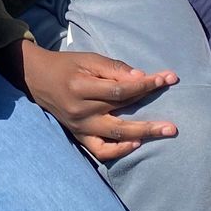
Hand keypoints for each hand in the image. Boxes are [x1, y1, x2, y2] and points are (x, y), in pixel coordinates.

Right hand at [17, 42, 177, 160]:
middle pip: (120, 117)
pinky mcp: (78, 136)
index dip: (145, 86)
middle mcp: (80, 111)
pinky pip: (100, 150)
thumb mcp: (88, 59)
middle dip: (149, 120)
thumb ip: (114, 69)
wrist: (37, 79)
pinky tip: (136, 144)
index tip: (167, 78)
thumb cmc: (66, 66)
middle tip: (173, 125)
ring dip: (141, 135)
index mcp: (81, 88)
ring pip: (114, 136)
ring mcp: (79, 127)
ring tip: (164, 133)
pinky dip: (119, 150)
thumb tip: (141, 78)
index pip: (120, 90)